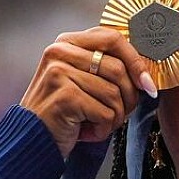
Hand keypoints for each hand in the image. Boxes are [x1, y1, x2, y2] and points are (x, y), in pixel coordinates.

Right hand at [20, 27, 156, 157]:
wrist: (30, 139)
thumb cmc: (63, 112)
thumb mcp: (81, 80)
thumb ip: (105, 67)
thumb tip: (146, 74)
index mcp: (66, 42)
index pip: (113, 38)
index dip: (136, 61)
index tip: (147, 83)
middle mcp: (59, 52)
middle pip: (118, 68)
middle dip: (129, 97)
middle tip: (120, 113)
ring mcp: (60, 73)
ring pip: (114, 93)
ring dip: (115, 117)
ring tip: (99, 124)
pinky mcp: (65, 97)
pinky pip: (105, 113)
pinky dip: (104, 129)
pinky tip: (88, 131)